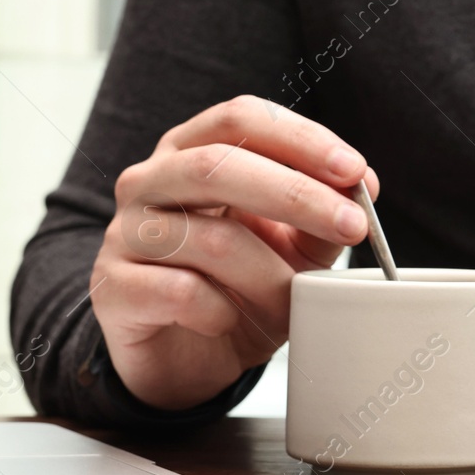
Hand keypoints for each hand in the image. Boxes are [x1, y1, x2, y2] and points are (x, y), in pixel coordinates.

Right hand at [92, 97, 376, 410]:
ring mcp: (124, 233)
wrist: (184, 357)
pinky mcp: (111, 289)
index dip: (301, 139)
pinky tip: (229, 320)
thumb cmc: (241, 286)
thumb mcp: (295, 246)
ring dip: (269, 272)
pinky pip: (179, 292)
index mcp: (193, 150)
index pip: (241, 118)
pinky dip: (221, 310)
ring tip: (293, 297)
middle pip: (217, 164)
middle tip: (353, 225)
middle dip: (297, 194)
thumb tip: (363, 186)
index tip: (355, 171)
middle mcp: (150, 180)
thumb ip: (326, 211)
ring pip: (208, 237)